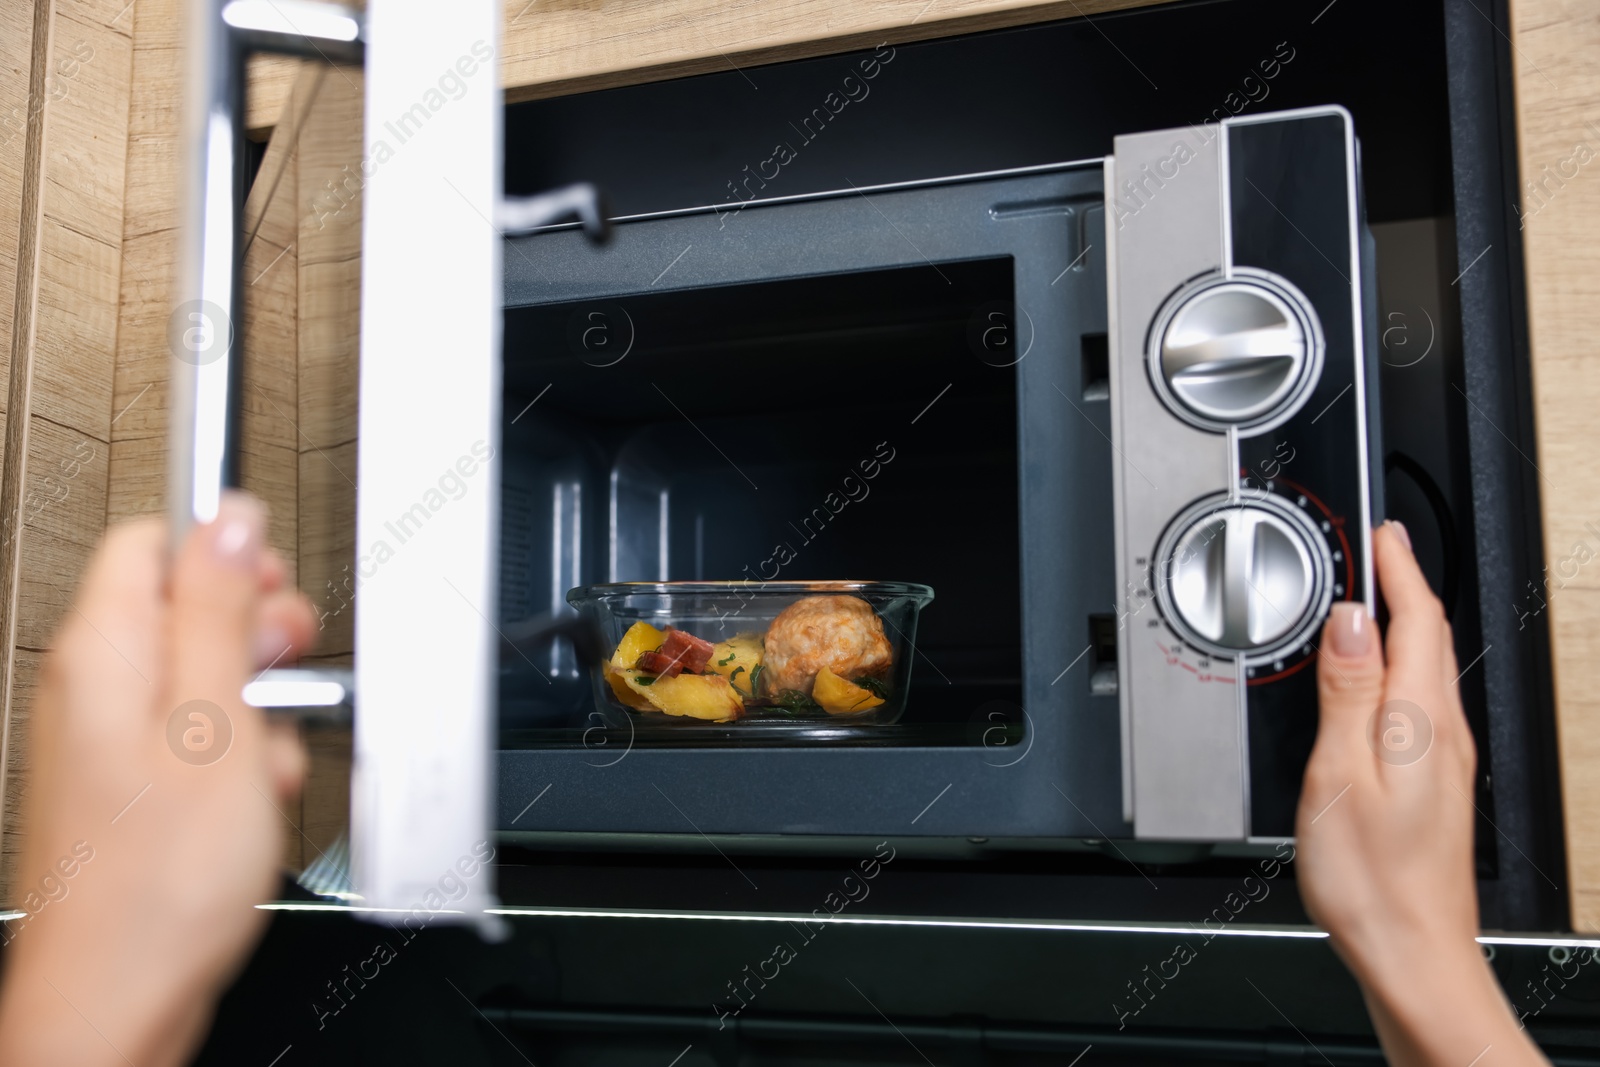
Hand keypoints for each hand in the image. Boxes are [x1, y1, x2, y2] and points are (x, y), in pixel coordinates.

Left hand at [0, 493, 316, 1066]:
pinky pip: (198, 737)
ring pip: (204, 676)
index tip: (271, 599)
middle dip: (257, 635)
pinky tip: (254, 795)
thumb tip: (229, 521)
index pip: (156, 540)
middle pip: (186, 606)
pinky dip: (241, 756)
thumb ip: (222, 613)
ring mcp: (108, 739)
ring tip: (270, 755)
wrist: (116, 995)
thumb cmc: (155, 883)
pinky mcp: (130, 785)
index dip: (228, 556)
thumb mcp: (218, 724)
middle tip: (283, 674)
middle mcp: (92, 688)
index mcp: (102, 653)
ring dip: (260, 705)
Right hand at [1296, 521, 1544, 1065]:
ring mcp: (1444, 762)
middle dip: (1403, 586)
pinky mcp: (1434, 785)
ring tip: (1370, 600)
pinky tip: (1372, 681)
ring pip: (1427, 670)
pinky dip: (1398, 668)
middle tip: (1375, 550)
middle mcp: (1443, 736)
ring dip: (1402, 625)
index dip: (1398, 568)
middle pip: (1430, 639)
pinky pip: (1419, 704)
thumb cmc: (1375, 880)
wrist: (1413, 954)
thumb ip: (1347, 691)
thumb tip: (1351, 622)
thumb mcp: (1340, 773)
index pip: (1418, 620)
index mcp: (1420, 722)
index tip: (1380, 531)